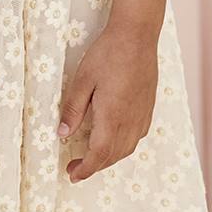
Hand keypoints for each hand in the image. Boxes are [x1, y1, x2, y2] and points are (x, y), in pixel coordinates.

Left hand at [58, 20, 158, 183]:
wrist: (138, 36)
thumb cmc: (108, 54)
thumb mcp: (82, 80)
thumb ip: (73, 110)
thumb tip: (63, 134)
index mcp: (112, 117)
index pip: (98, 155)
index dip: (85, 169)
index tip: (72, 175)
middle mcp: (130, 121)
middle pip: (113, 156)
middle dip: (94, 167)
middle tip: (75, 168)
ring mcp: (142, 116)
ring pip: (126, 149)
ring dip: (108, 158)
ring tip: (91, 157)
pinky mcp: (148, 109)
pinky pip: (136, 137)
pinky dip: (122, 147)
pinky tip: (112, 140)